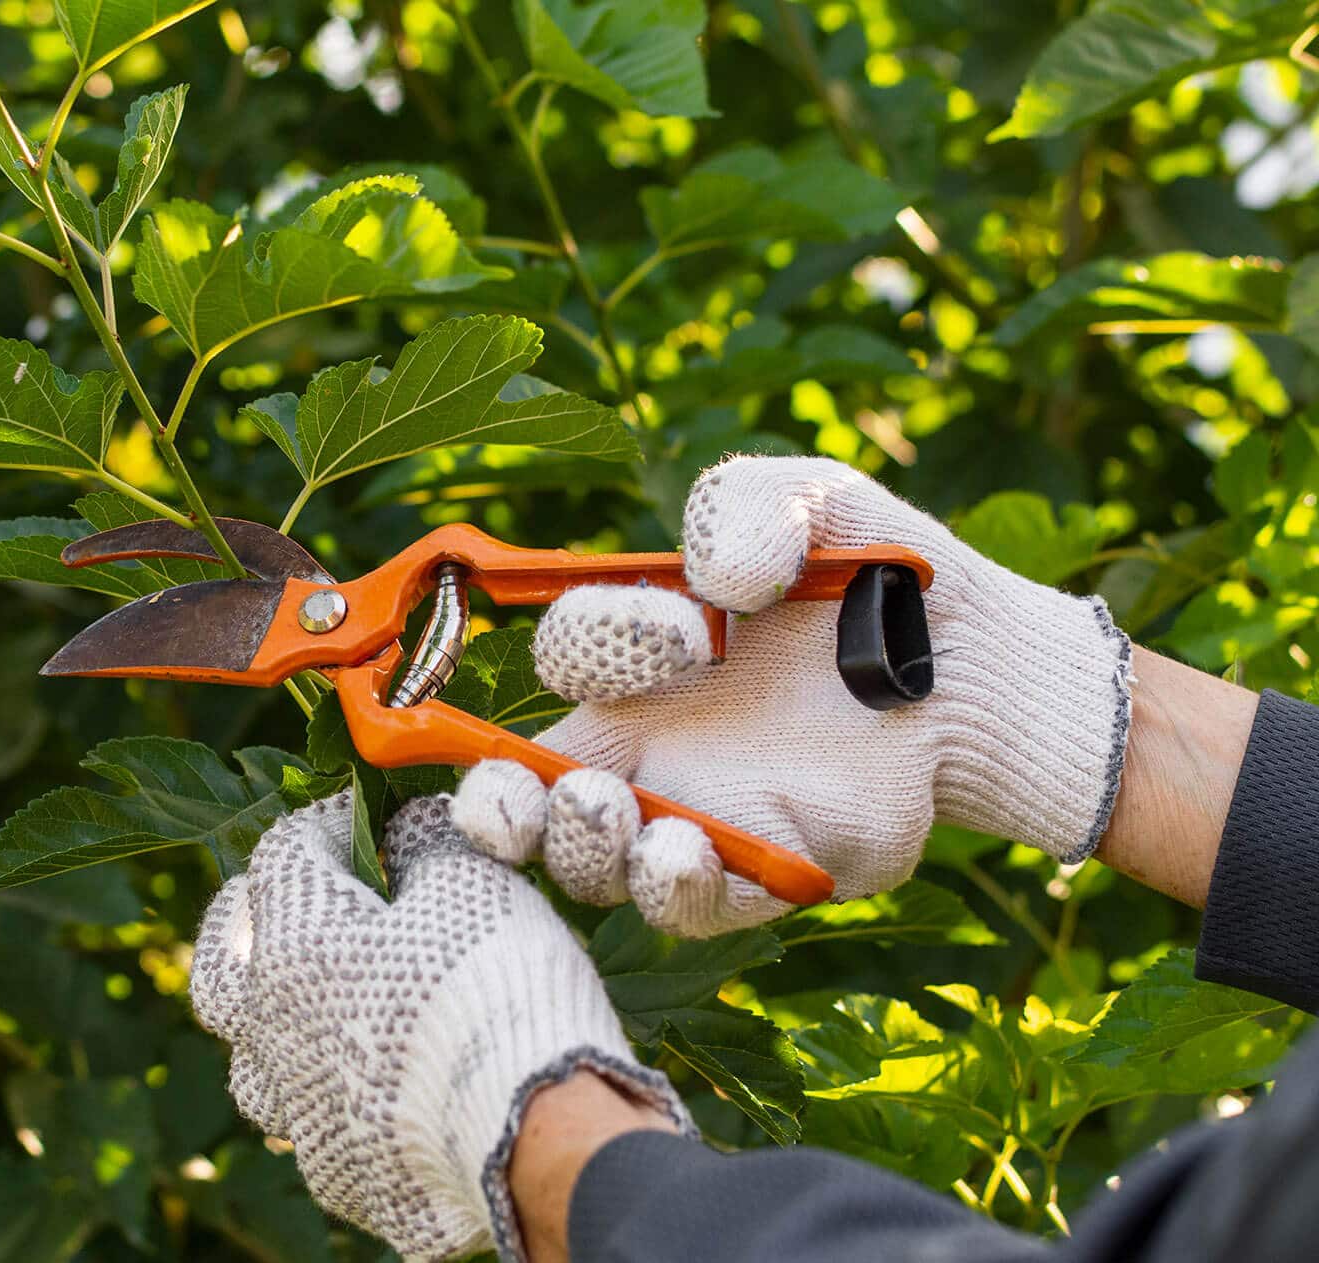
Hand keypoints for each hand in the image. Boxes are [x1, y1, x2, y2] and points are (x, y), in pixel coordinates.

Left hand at [188, 793, 687, 1261]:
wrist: (533, 1138)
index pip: (285, 853)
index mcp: (293, 943)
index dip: (331, 822)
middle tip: (276, 906)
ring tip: (319, 1010)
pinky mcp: (338, 1176)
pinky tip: (382, 1091)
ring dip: (277, 1027)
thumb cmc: (494, 988)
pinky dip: (339, 1098)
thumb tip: (409, 827)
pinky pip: (318, 1127)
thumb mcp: (471, 881)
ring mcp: (299, 1112)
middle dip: (242, 926)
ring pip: (254, 1062)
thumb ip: (427, 842)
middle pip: (219, 967)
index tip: (375, 817)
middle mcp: (272, 1030)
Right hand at [450, 455, 1132, 936]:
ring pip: (597, 863)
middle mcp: (650, 747)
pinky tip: (680, 855)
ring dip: (584, 848)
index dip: (597, 644)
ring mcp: (701, 818)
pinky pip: (695, 906)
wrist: (983, 666)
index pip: (565, 662)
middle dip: (504, 801)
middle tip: (529, 790)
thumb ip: (747, 507)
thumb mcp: (815, 503)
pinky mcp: (768, 873)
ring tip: (614, 817)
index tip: (685, 628)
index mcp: (641, 658)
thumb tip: (716, 580)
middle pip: (532, 795)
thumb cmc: (884, 577)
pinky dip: (672, 890)